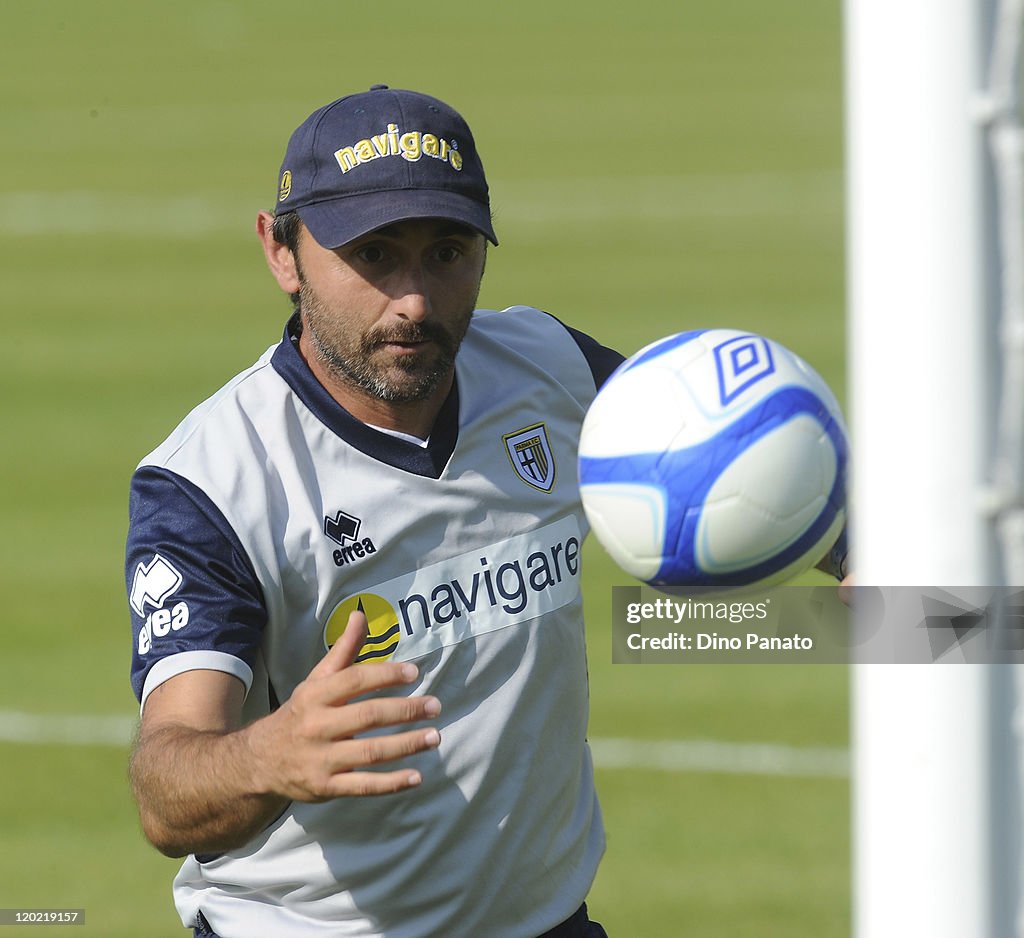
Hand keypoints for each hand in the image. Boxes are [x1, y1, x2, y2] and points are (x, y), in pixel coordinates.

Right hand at [250, 609, 440, 800]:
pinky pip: (363, 786)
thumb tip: (360, 615)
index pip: (354, 680)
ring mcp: (322, 759)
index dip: (385, 675)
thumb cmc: (301, 714)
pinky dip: (391, 784)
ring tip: (434, 737)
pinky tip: (417, 777)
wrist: (259, 761)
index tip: (414, 674)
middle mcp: (318, 726)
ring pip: (370, 752)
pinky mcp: (326, 787)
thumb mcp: (316, 680)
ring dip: (406, 745)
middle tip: (434, 706)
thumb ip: (343, 651)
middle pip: (367, 716)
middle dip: (405, 710)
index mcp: (316, 696)